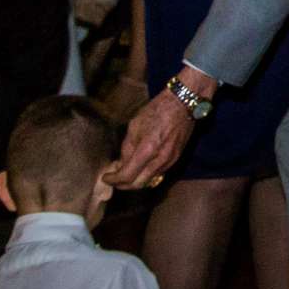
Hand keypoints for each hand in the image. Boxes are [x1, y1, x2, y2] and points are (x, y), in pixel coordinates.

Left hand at [109, 72, 208, 187]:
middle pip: (138, 184)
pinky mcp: (176, 158)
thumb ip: (127, 147)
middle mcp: (160, 159)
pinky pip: (158, 174)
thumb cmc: (157, 110)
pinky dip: (146, 175)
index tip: (106, 177)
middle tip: (114, 180)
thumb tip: (121, 163)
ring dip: (135, 181)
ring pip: (149, 181)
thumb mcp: (135, 125)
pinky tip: (141, 167)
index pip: (127, 176)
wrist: (183, 103)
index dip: (113, 180)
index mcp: (147, 149)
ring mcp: (170, 160)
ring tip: (126, 173)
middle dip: (123, 185)